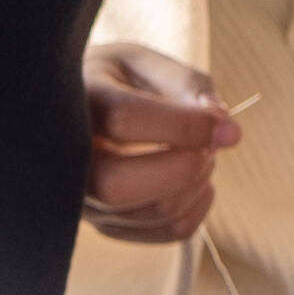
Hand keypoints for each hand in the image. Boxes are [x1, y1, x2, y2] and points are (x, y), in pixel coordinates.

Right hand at [76, 41, 235, 245]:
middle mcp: (65, 156)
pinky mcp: (106, 223)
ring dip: (195, 184)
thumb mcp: (143, 62)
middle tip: (208, 145)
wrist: (81, 109)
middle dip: (184, 166)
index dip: (186, 125)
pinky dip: (197, 210)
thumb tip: (220, 122)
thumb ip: (184, 83)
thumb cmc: (116, 81)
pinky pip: (163, 232)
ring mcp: (82, 197)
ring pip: (146, 212)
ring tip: (201, 155)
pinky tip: (198, 182)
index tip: (227, 128)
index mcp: (76, 99)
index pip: (125, 119)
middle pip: (118, 184)